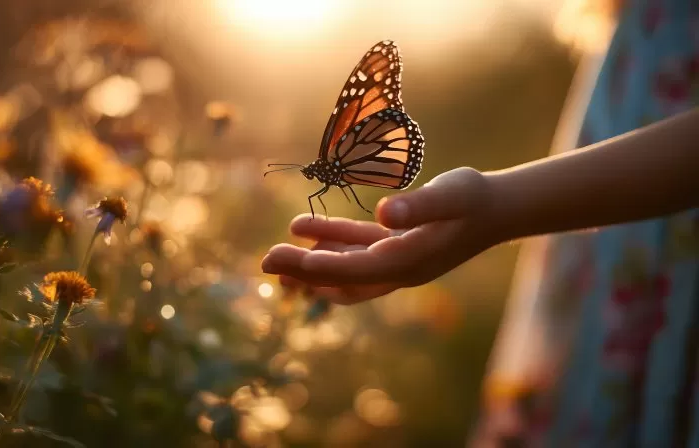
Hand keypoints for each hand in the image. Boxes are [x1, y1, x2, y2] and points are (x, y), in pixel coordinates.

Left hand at [261, 167, 501, 303]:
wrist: (499, 208)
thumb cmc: (476, 198)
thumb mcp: (453, 194)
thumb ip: (421, 205)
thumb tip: (385, 214)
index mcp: (407, 263)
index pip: (349, 271)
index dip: (310, 266)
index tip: (274, 257)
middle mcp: (398, 271)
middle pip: (341, 279)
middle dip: (302, 273)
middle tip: (264, 262)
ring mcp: (396, 262)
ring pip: (345, 270)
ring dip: (312, 263)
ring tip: (278, 250)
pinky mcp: (396, 248)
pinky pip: (357, 250)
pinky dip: (331, 242)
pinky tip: (305, 227)